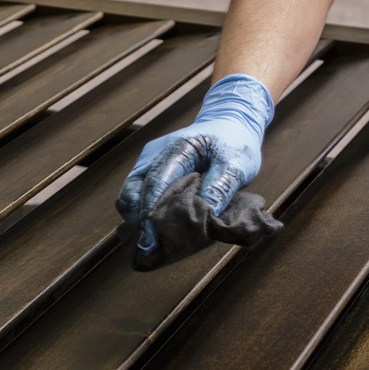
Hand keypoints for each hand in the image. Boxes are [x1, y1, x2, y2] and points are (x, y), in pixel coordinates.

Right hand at [116, 73, 273, 253]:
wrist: (229, 124)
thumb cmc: (234, 143)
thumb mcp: (236, 165)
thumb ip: (220, 187)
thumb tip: (205, 215)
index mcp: (177, 149)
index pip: (154, 183)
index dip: (149, 213)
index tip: (149, 240)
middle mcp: (155, 155)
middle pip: (132, 192)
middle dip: (140, 220)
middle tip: (153, 246)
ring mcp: (149, 163)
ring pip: (132, 196)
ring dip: (142, 218)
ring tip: (159, 239)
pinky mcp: (151, 172)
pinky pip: (141, 195)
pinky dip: (148, 212)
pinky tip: (164, 226)